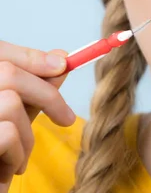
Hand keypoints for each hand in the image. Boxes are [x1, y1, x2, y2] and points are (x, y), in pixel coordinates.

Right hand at [0, 41, 74, 189]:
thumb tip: (60, 59)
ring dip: (28, 136)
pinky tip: (11, 170)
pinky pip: (8, 132)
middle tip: (67, 119)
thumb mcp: (16, 117)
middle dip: (46, 95)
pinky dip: (18, 153)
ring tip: (20, 158)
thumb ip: (33, 89)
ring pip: (10, 103)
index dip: (31, 56)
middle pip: (8, 73)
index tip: (64, 65)